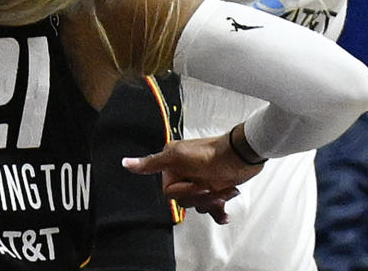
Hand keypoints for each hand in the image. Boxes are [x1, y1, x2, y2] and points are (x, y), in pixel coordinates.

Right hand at [122, 133, 263, 225]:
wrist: (242, 156)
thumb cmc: (210, 154)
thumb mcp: (178, 157)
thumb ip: (152, 163)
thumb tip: (125, 163)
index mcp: (173, 163)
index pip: (169, 191)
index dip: (184, 191)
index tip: (195, 182)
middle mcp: (185, 172)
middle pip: (184, 200)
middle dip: (199, 197)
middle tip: (211, 185)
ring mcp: (200, 181)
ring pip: (198, 205)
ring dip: (211, 202)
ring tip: (223, 190)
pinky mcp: (215, 189)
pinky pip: (211, 210)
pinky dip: (219, 212)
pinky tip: (225, 213)